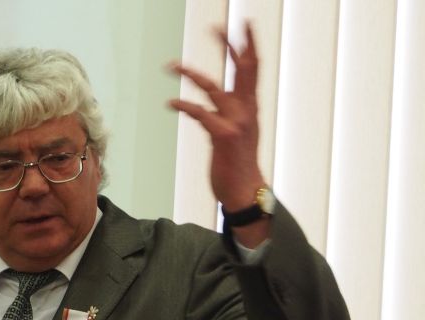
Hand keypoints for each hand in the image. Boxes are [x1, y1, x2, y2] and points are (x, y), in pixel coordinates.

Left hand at [167, 22, 266, 213]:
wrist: (246, 191)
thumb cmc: (239, 164)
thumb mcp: (241, 132)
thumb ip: (232, 112)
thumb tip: (215, 101)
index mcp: (251, 106)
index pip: (253, 67)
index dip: (249, 43)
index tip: (244, 22)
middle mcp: (247, 109)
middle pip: (242, 68)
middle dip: (228, 44)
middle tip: (215, 25)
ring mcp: (236, 121)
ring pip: (212, 87)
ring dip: (190, 73)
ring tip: (171, 64)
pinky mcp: (223, 135)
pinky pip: (200, 113)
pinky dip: (183, 105)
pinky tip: (170, 102)